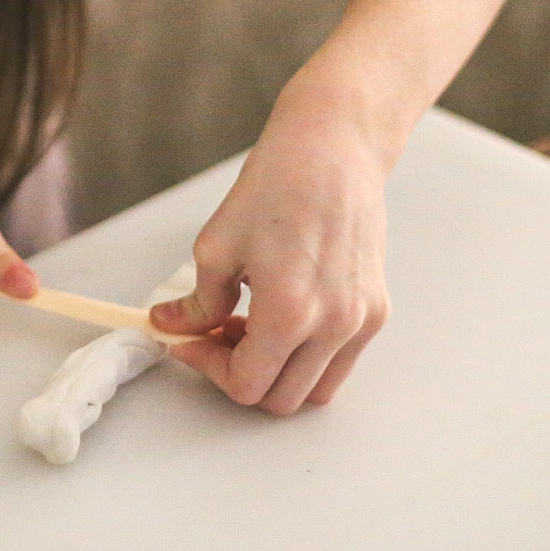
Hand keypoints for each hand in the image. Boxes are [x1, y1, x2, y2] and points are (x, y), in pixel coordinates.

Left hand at [150, 76, 392, 414]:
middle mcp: (333, 325)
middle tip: (216, 337)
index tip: (189, 343)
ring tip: (251, 328)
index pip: (245, 385)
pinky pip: (339, 360)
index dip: (208, 369)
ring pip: (315, 389)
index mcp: (289, 313)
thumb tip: (173, 327)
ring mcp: (361, 321)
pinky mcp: (377, 309)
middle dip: (241, 375)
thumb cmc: (277, 186)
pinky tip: (283, 316)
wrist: (333, 150)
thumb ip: (197, 304)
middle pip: (280, 399)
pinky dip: (308, 356)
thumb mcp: (216, 247)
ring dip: (278, 372)